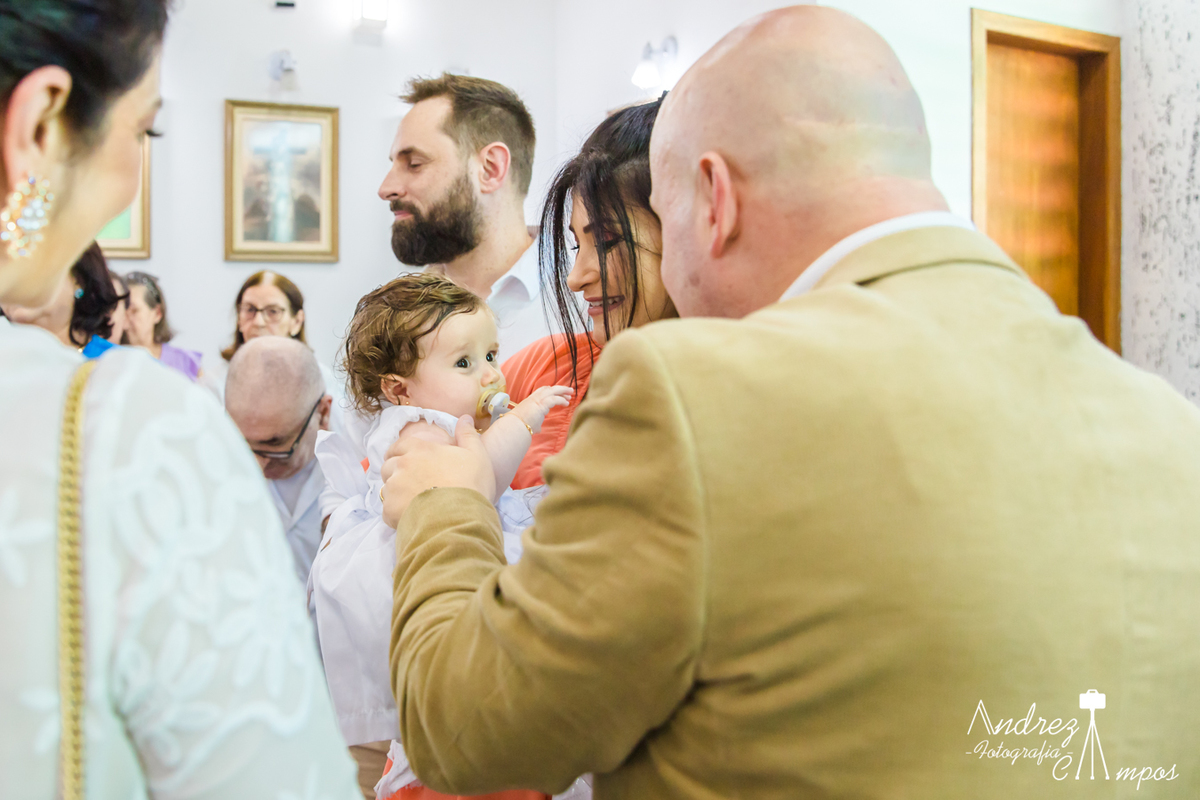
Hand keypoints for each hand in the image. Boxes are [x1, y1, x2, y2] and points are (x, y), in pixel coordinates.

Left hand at [380, 415, 495, 528]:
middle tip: (412, 484)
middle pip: (388, 466)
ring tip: (413, 503)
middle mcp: (402, 464)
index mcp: (420, 448)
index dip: (400, 453)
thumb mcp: (477, 455)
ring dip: (396, 493)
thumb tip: (465, 417)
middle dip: (396, 473)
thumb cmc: (471, 484)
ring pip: (387, 488)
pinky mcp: (390, 509)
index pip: (398, 446)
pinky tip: (412, 518)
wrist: (462, 518)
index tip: (406, 462)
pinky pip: (388, 510)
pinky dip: (396, 514)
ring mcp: (394, 487)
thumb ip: (467, 435)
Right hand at [511, 385, 572, 433]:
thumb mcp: (529, 423)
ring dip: (563, 391)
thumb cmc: (520, 426)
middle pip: (549, 389)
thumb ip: (535, 424)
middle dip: (559, 389)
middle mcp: (534, 398)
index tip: (558, 393)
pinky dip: (561, 400)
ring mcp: (537, 400)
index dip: (551, 390)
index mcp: (530, 400)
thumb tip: (537, 429)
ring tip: (571, 394)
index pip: (542, 391)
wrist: (515, 425)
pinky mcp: (542, 404)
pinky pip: (554, 399)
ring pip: (553, 391)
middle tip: (569, 391)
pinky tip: (566, 403)